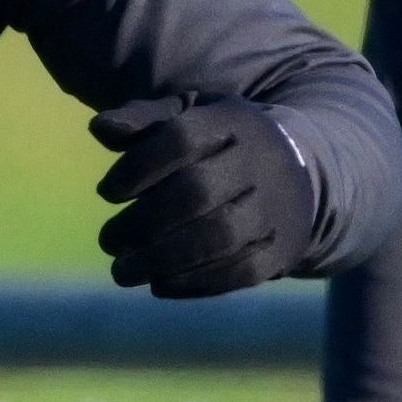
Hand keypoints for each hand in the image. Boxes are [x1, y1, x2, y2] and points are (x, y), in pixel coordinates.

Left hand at [92, 95, 315, 299]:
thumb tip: (100, 128)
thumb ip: (144, 120)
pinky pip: (240, 272)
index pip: (181, 138)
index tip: (107, 192)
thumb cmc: (221, 144)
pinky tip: (160, 284)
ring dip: (161, 260)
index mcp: (233, 121)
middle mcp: (261, 161)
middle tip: (108, 242)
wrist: (301, 170)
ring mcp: (277, 207)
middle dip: (142, 222)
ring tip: (122, 272)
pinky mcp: (284, 248)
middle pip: (196, 192)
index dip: (137, 167)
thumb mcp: (189, 117)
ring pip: (218, 237)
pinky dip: (194, 283)